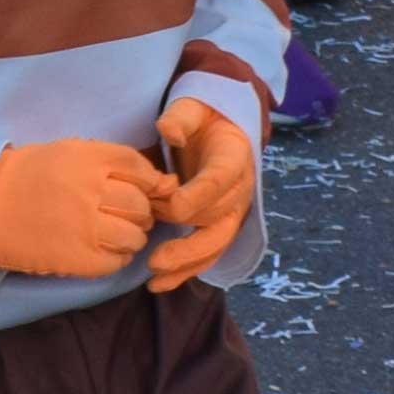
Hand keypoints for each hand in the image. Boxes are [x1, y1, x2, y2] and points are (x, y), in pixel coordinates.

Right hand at [0, 137, 167, 280]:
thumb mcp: (68, 153)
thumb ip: (113, 163)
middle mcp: (90, 190)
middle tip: (124, 216)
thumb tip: (163, 182)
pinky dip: (115, 258)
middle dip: (139, 213)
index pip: (140, 169)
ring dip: (131, 238)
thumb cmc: (28, 176)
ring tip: (112, 235)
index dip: (148, 182)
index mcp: (88, 158)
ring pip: (134, 237)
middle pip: (140, 205)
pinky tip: (100, 251)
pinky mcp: (77, 258)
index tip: (141, 190)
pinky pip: (116, 262)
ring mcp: (84, 227)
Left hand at [147, 96, 258, 275]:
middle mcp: (238, 190)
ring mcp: (231, 212)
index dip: (198, 195)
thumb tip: (168, 130)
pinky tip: (159, 285)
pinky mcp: (219, 227)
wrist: (221, 130)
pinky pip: (207, 254)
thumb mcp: (193, 107)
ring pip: (215, 245)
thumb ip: (180, 117)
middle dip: (186, 238)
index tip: (172, 205)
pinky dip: (185, 272)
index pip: (220, 180)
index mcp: (233, 157)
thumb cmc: (203, 119)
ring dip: (186, 263)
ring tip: (155, 274)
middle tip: (155, 250)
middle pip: (218, 220)